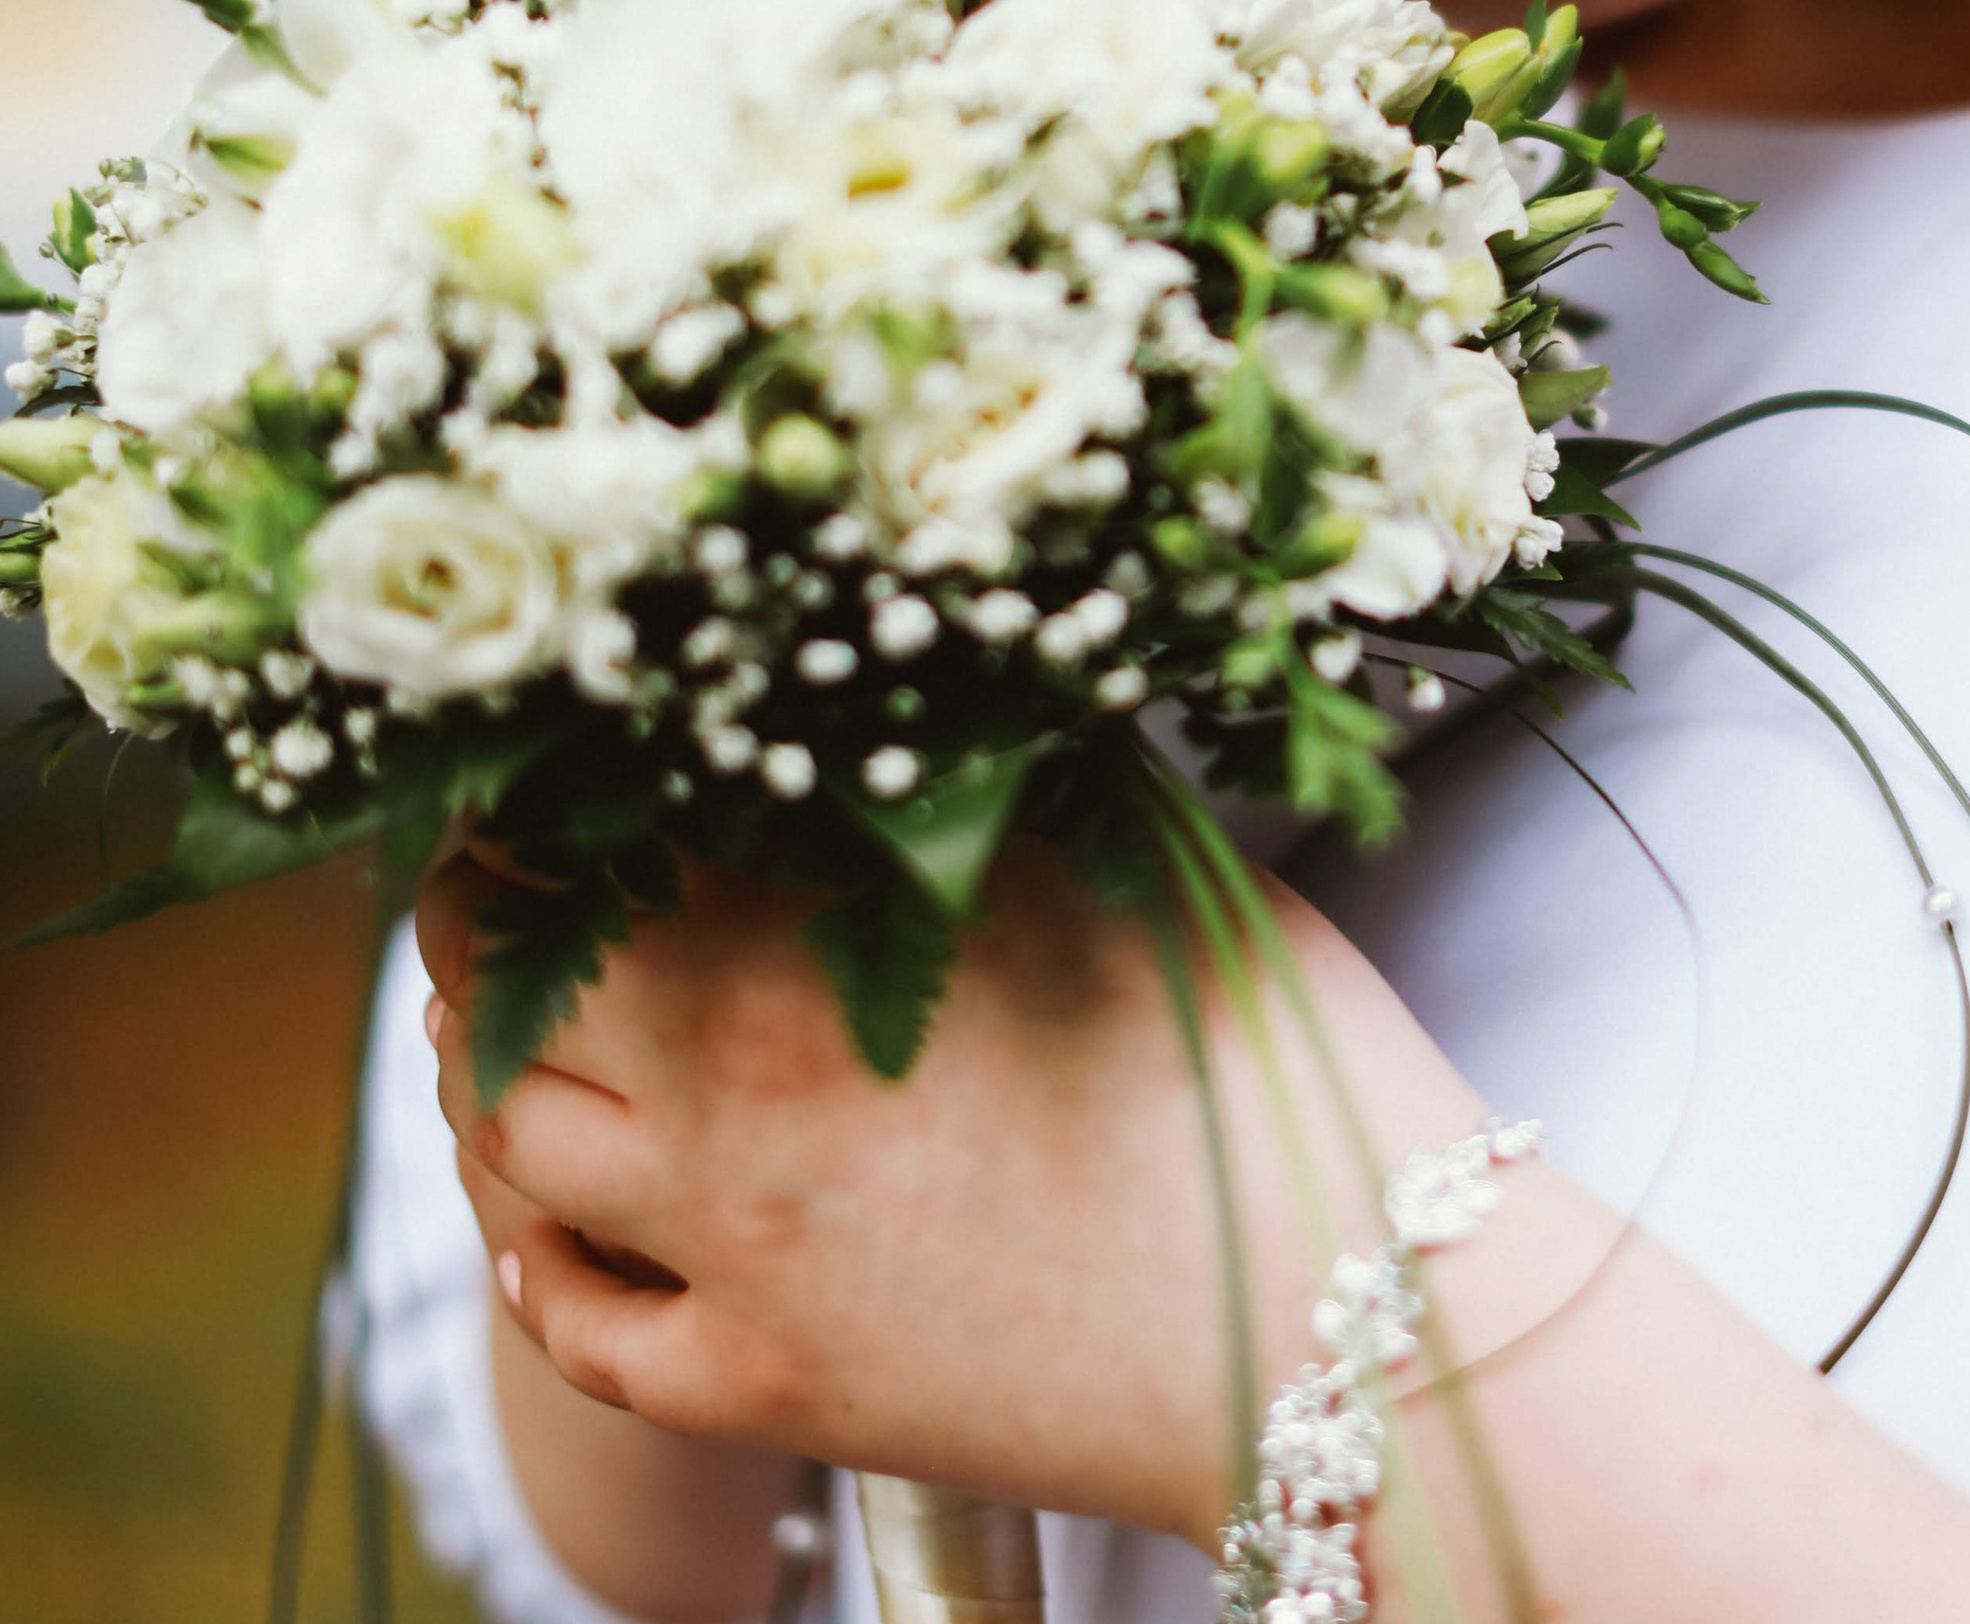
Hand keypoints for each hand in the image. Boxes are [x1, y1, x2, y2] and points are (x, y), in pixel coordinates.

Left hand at [416, 841, 1497, 1546]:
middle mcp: (737, 1092)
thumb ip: (979, 796)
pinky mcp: (773, 1392)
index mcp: (819, 939)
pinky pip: (587, 1337)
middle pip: (513, 980)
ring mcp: (741, 1256)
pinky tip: (551, 1232)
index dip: (543, 788)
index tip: (542, 767)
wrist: (1340, 1321)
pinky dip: (545, 1269)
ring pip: (517, 1148)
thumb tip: (891, 723)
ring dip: (495, 1074)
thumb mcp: (1128, 871)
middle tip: (500, 883)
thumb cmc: (1269, 1066)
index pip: (598, 833)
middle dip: (483, 917)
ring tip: (518, 1030)